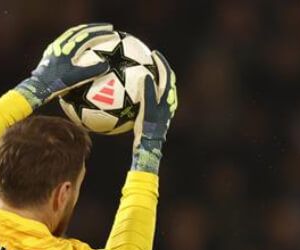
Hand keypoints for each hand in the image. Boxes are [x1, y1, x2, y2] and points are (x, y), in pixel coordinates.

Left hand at [15, 23, 114, 107]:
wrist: (38, 86)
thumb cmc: (57, 84)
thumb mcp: (77, 79)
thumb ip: (91, 71)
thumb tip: (107, 65)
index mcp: (69, 49)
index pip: (88, 36)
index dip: (101, 33)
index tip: (112, 32)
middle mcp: (62, 44)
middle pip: (81, 31)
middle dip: (95, 28)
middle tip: (107, 27)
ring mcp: (56, 46)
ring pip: (73, 33)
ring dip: (85, 30)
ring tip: (95, 30)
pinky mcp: (52, 51)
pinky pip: (66, 39)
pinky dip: (76, 37)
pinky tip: (79, 42)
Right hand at [131, 51, 177, 173]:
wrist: (149, 146)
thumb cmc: (148, 129)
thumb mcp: (147, 110)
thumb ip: (149, 93)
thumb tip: (147, 76)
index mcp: (167, 99)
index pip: (167, 76)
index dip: (162, 63)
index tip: (153, 53)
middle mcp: (167, 102)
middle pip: (166, 80)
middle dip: (159, 68)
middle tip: (149, 59)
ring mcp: (162, 109)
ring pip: (160, 89)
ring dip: (154, 78)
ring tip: (142, 71)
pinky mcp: (155, 115)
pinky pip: (151, 97)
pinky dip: (146, 91)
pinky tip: (132, 91)